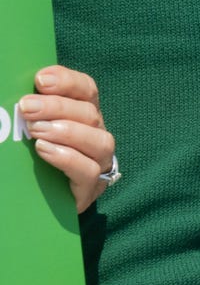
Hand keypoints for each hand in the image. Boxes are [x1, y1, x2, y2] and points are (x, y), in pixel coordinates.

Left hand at [19, 65, 115, 212]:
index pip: (87, 89)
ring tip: (36, 131)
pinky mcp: (91, 189)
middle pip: (90, 112)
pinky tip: (44, 151)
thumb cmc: (36, 160)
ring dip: (67, 131)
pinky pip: (89, 170)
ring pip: (98, 139)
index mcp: (86, 115)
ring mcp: (99, 162)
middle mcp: (97, 134)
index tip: (40, 78)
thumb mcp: (36, 130)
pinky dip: (67, 157)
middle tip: (27, 107)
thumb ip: (33, 114)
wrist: (40, 206)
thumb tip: (14, 97)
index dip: (67, 81)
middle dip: (57, 106)